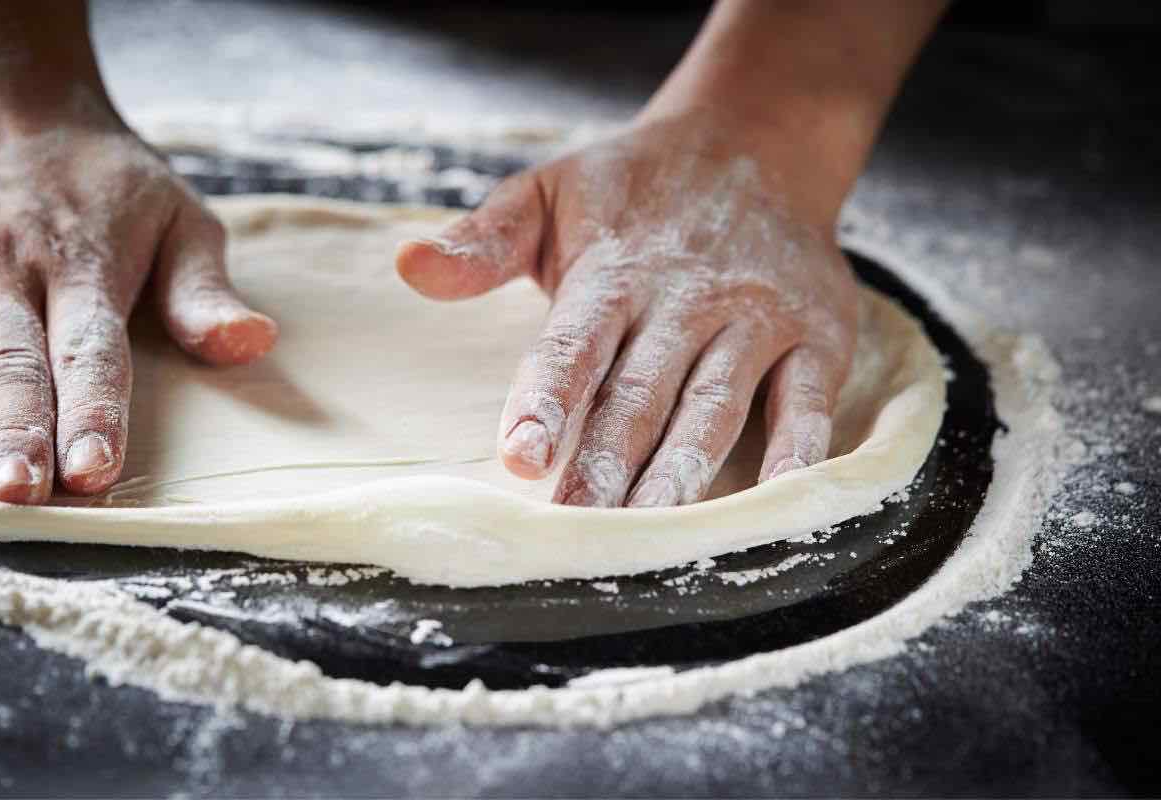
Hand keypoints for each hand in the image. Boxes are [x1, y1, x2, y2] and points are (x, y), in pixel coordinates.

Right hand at [0, 65, 275, 503]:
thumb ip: (204, 290)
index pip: (91, 350)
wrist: (14, 102)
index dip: (92, 411)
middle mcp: (8, 272)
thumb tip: (252, 344)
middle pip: (9, 363)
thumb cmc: (109, 181)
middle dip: (14, 432)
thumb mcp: (177, 218)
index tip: (94, 469)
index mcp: (83, 266)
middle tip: (18, 496)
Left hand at [397, 116, 858, 506]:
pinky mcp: (818, 335)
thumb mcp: (550, 195)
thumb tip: (407, 265)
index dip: (547, 400)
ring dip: (685, 470)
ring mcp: (757, 318)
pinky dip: (796, 451)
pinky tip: (774, 501)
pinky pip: (808, 402)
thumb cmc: (636, 190)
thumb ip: (484, 241)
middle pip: (642, 392)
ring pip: (716, 404)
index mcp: (613, 272)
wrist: (756, 143)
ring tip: (654, 530)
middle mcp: (686, 298)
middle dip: (607, 462)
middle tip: (577, 526)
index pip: (575, 344)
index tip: (520, 458)